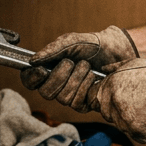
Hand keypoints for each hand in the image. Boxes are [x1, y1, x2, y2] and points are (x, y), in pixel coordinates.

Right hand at [21, 26, 138, 110]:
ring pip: (62, 98)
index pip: (29, 81)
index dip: (32, 78)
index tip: (41, 70)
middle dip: (59, 76)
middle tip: (70, 62)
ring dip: (76, 78)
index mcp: (48, 69)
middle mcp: (56, 85)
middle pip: (45, 92)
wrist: (116, 52)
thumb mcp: (72, 41)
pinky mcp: (83, 104)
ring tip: (86, 66)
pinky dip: (85, 86)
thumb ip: (53, 49)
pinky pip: (76, 103)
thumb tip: (33, 61)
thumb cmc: (92, 45)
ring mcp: (69, 96)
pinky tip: (93, 77)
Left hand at [89, 53, 145, 143]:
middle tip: (135, 102)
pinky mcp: (137, 132)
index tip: (117, 98)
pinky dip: (142, 129)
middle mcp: (115, 104)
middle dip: (117, 109)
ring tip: (145, 107)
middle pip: (107, 113)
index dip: (107, 97)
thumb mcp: (133, 63)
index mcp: (111, 87)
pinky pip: (135, 133)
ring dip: (129, 119)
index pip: (97, 98)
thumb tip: (104, 70)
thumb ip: (114, 68)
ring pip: (121, 124)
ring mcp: (125, 120)